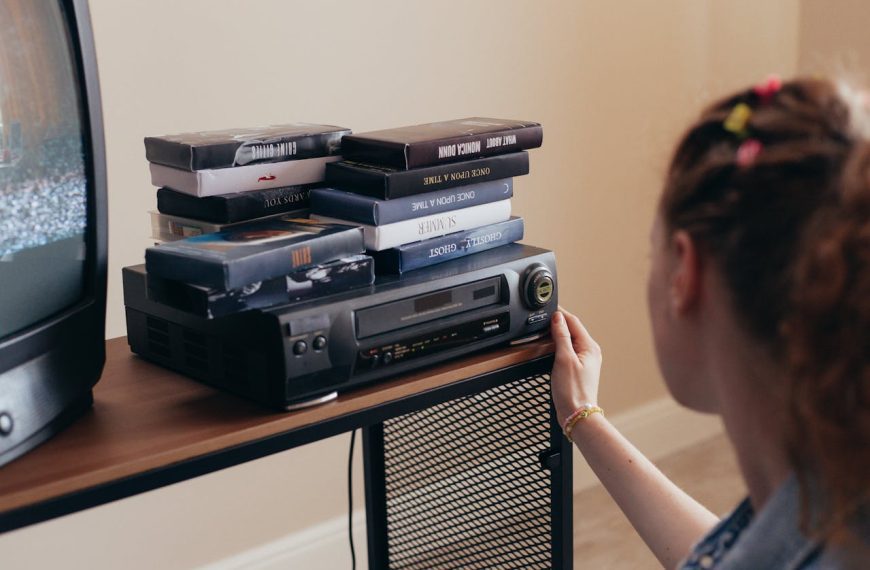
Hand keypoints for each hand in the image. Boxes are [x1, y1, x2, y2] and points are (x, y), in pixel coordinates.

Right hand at [550, 307, 602, 426]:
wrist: (576, 414)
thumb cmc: (573, 391)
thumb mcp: (564, 359)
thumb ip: (561, 336)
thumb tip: (558, 318)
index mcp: (590, 347)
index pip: (574, 322)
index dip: (560, 313)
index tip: (548, 308)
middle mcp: (590, 352)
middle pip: (573, 329)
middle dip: (558, 322)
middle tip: (543, 319)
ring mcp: (585, 360)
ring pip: (570, 339)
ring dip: (558, 333)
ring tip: (544, 330)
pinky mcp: (578, 368)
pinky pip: (568, 350)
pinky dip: (558, 345)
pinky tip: (550, 347)